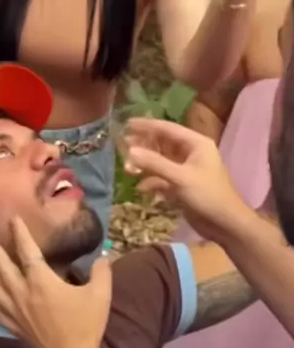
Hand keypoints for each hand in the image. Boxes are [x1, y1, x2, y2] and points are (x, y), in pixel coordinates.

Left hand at [0, 217, 111, 347]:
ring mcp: (15, 311)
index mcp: (41, 281)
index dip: (20, 234)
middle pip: (3, 268)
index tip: (13, 219)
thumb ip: (101, 271)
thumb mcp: (100, 294)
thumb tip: (102, 257)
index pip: (27, 251)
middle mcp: (22, 293)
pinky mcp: (14, 326)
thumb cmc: (84, 325)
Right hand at [123, 118, 250, 241]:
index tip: (126, 123)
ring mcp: (186, 170)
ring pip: (161, 162)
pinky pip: (163, 178)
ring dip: (146, 164)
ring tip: (127, 168)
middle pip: (163, 144)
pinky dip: (152, 182)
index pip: (167, 128)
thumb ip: (154, 163)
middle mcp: (191, 153)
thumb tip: (130, 151)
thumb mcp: (180, 178)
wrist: (226, 224)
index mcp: (196, 144)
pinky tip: (141, 188)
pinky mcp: (182, 186)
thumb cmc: (208, 195)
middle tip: (122, 145)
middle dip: (143, 145)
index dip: (146, 125)